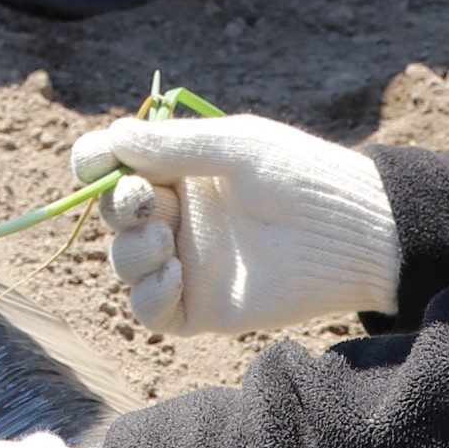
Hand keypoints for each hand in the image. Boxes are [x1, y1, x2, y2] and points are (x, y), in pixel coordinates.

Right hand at [71, 113, 399, 335]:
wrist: (352, 233)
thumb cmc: (301, 175)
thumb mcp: (237, 147)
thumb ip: (174, 146)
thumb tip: (113, 138)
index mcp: (181, 170)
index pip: (115, 166)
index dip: (96, 162)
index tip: (98, 161)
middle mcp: (178, 215)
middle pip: (113, 212)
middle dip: (118, 204)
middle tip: (146, 199)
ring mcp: (186, 262)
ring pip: (125, 262)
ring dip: (131, 249)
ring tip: (168, 238)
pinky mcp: (199, 306)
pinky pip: (149, 310)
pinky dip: (147, 294)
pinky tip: (173, 274)